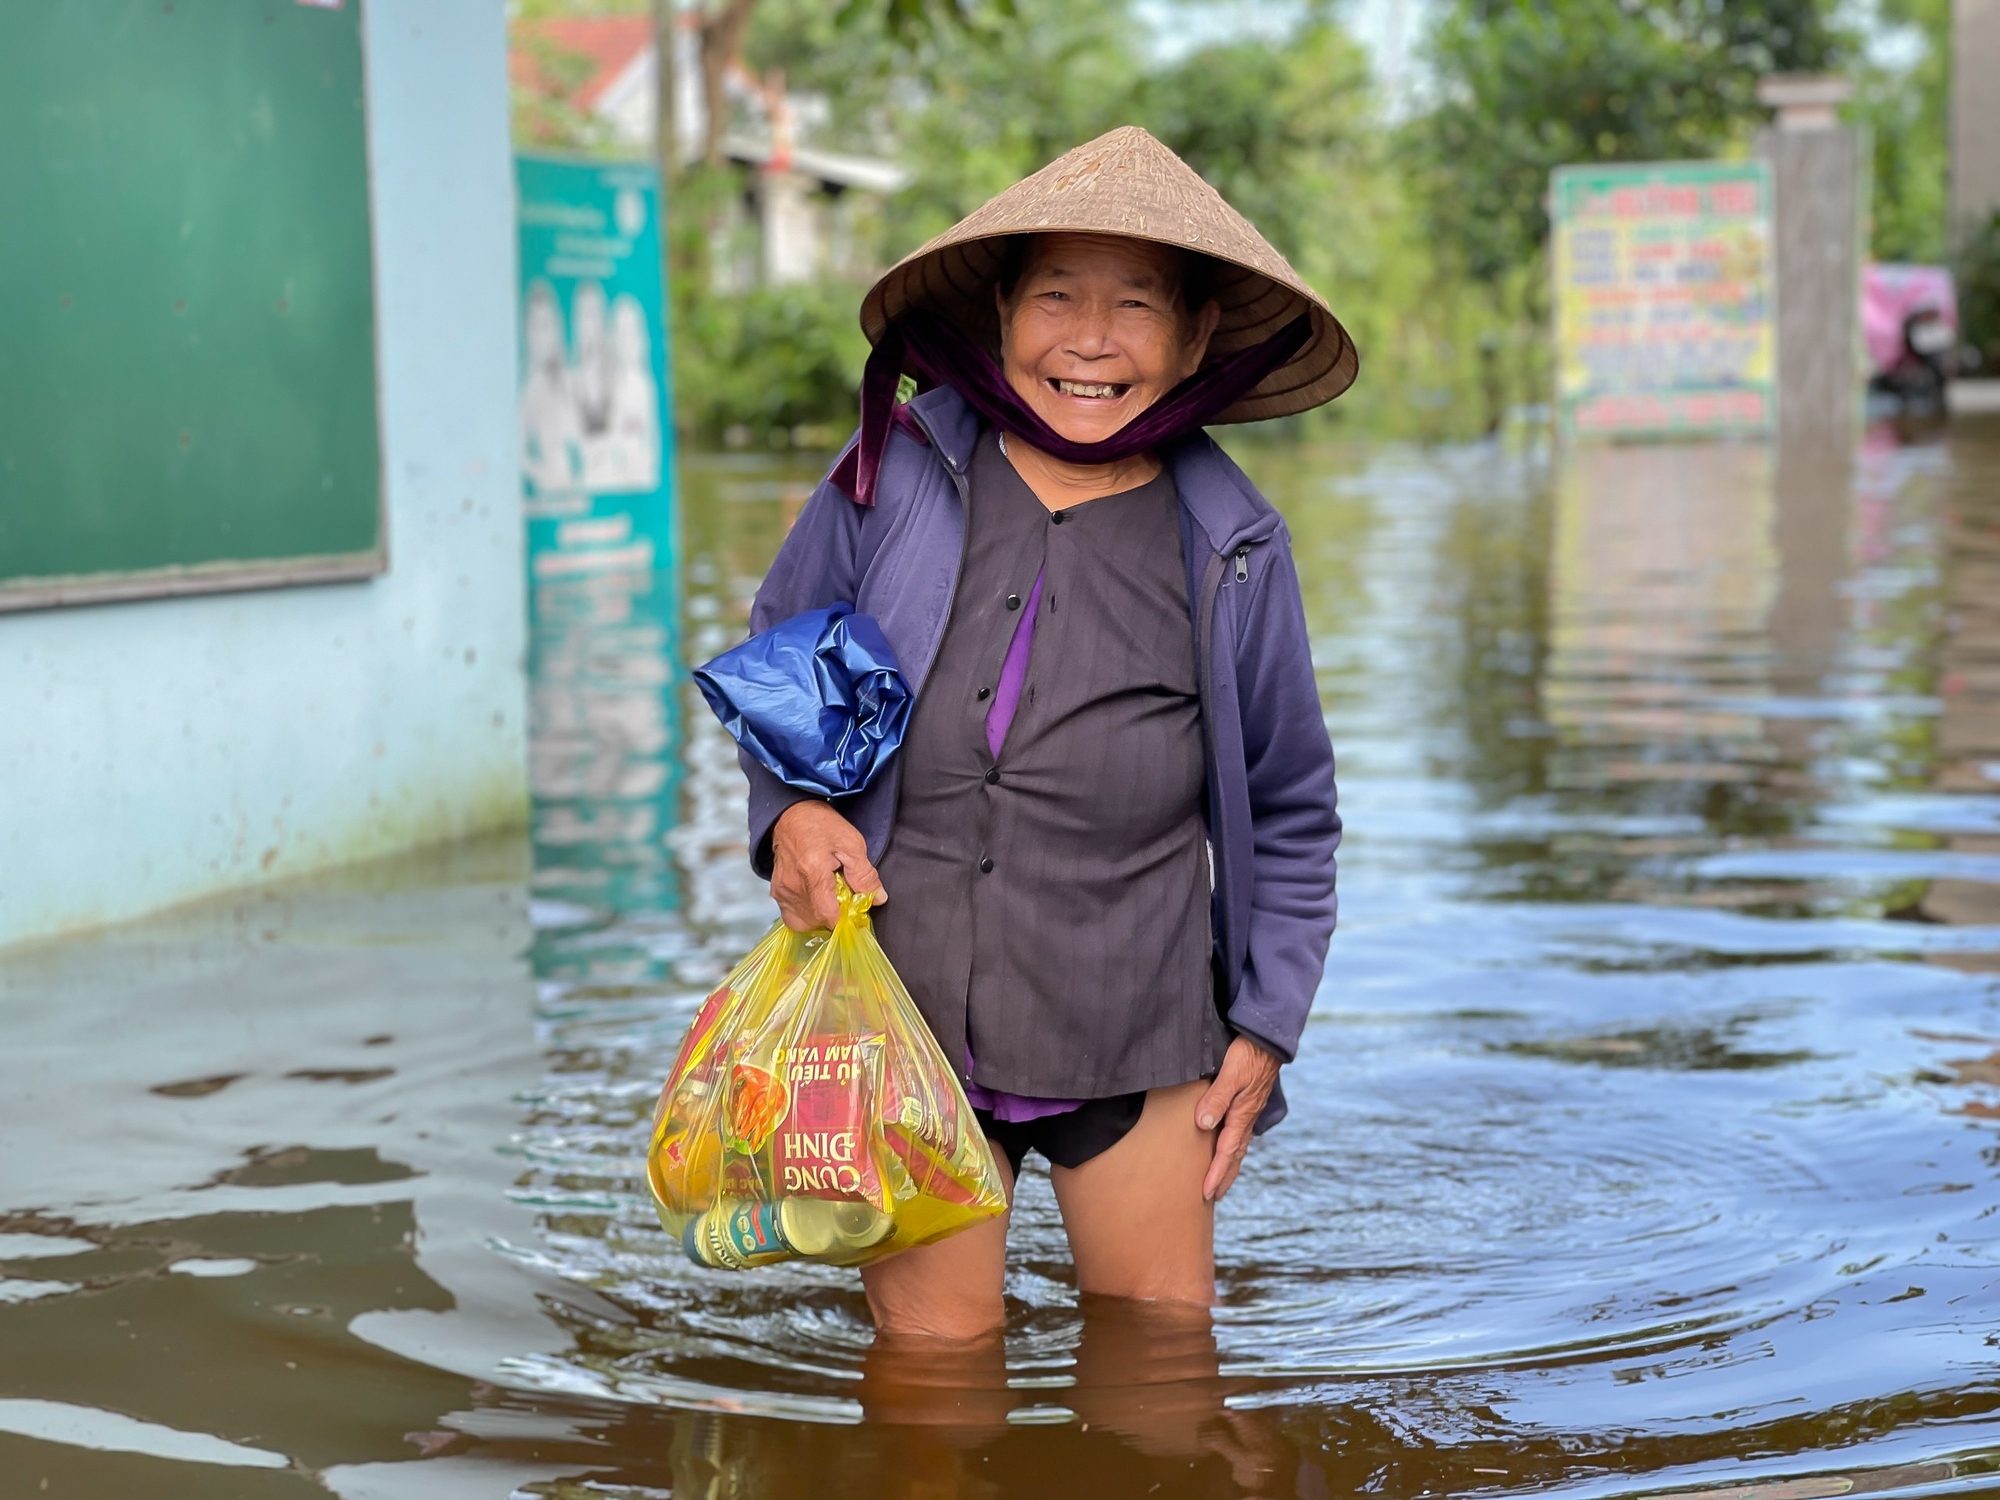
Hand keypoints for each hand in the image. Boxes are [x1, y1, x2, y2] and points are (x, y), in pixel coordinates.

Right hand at [769, 801, 886, 932]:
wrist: (792, 813)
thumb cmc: (821, 824)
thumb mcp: (851, 843)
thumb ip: (864, 874)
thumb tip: (878, 898)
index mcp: (812, 871)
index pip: (827, 915)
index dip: (843, 920)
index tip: (853, 914)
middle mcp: (793, 885)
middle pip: (817, 920)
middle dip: (834, 916)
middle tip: (843, 899)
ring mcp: (782, 890)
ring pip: (804, 921)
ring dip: (819, 915)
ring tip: (828, 896)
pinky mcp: (776, 891)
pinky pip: (792, 915)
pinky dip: (806, 913)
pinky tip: (816, 898)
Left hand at [1195, 1036, 1280, 1202]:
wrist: (1268, 1038)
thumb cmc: (1248, 1054)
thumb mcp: (1231, 1073)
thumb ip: (1217, 1098)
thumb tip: (1204, 1125)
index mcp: (1242, 1115)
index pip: (1226, 1152)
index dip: (1216, 1173)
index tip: (1206, 1192)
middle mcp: (1247, 1118)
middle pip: (1235, 1156)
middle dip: (1223, 1177)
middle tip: (1212, 1197)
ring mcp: (1249, 1112)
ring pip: (1239, 1146)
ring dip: (1229, 1166)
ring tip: (1219, 1180)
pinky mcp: (1248, 1104)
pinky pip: (1240, 1133)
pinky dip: (1233, 1148)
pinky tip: (1228, 1149)